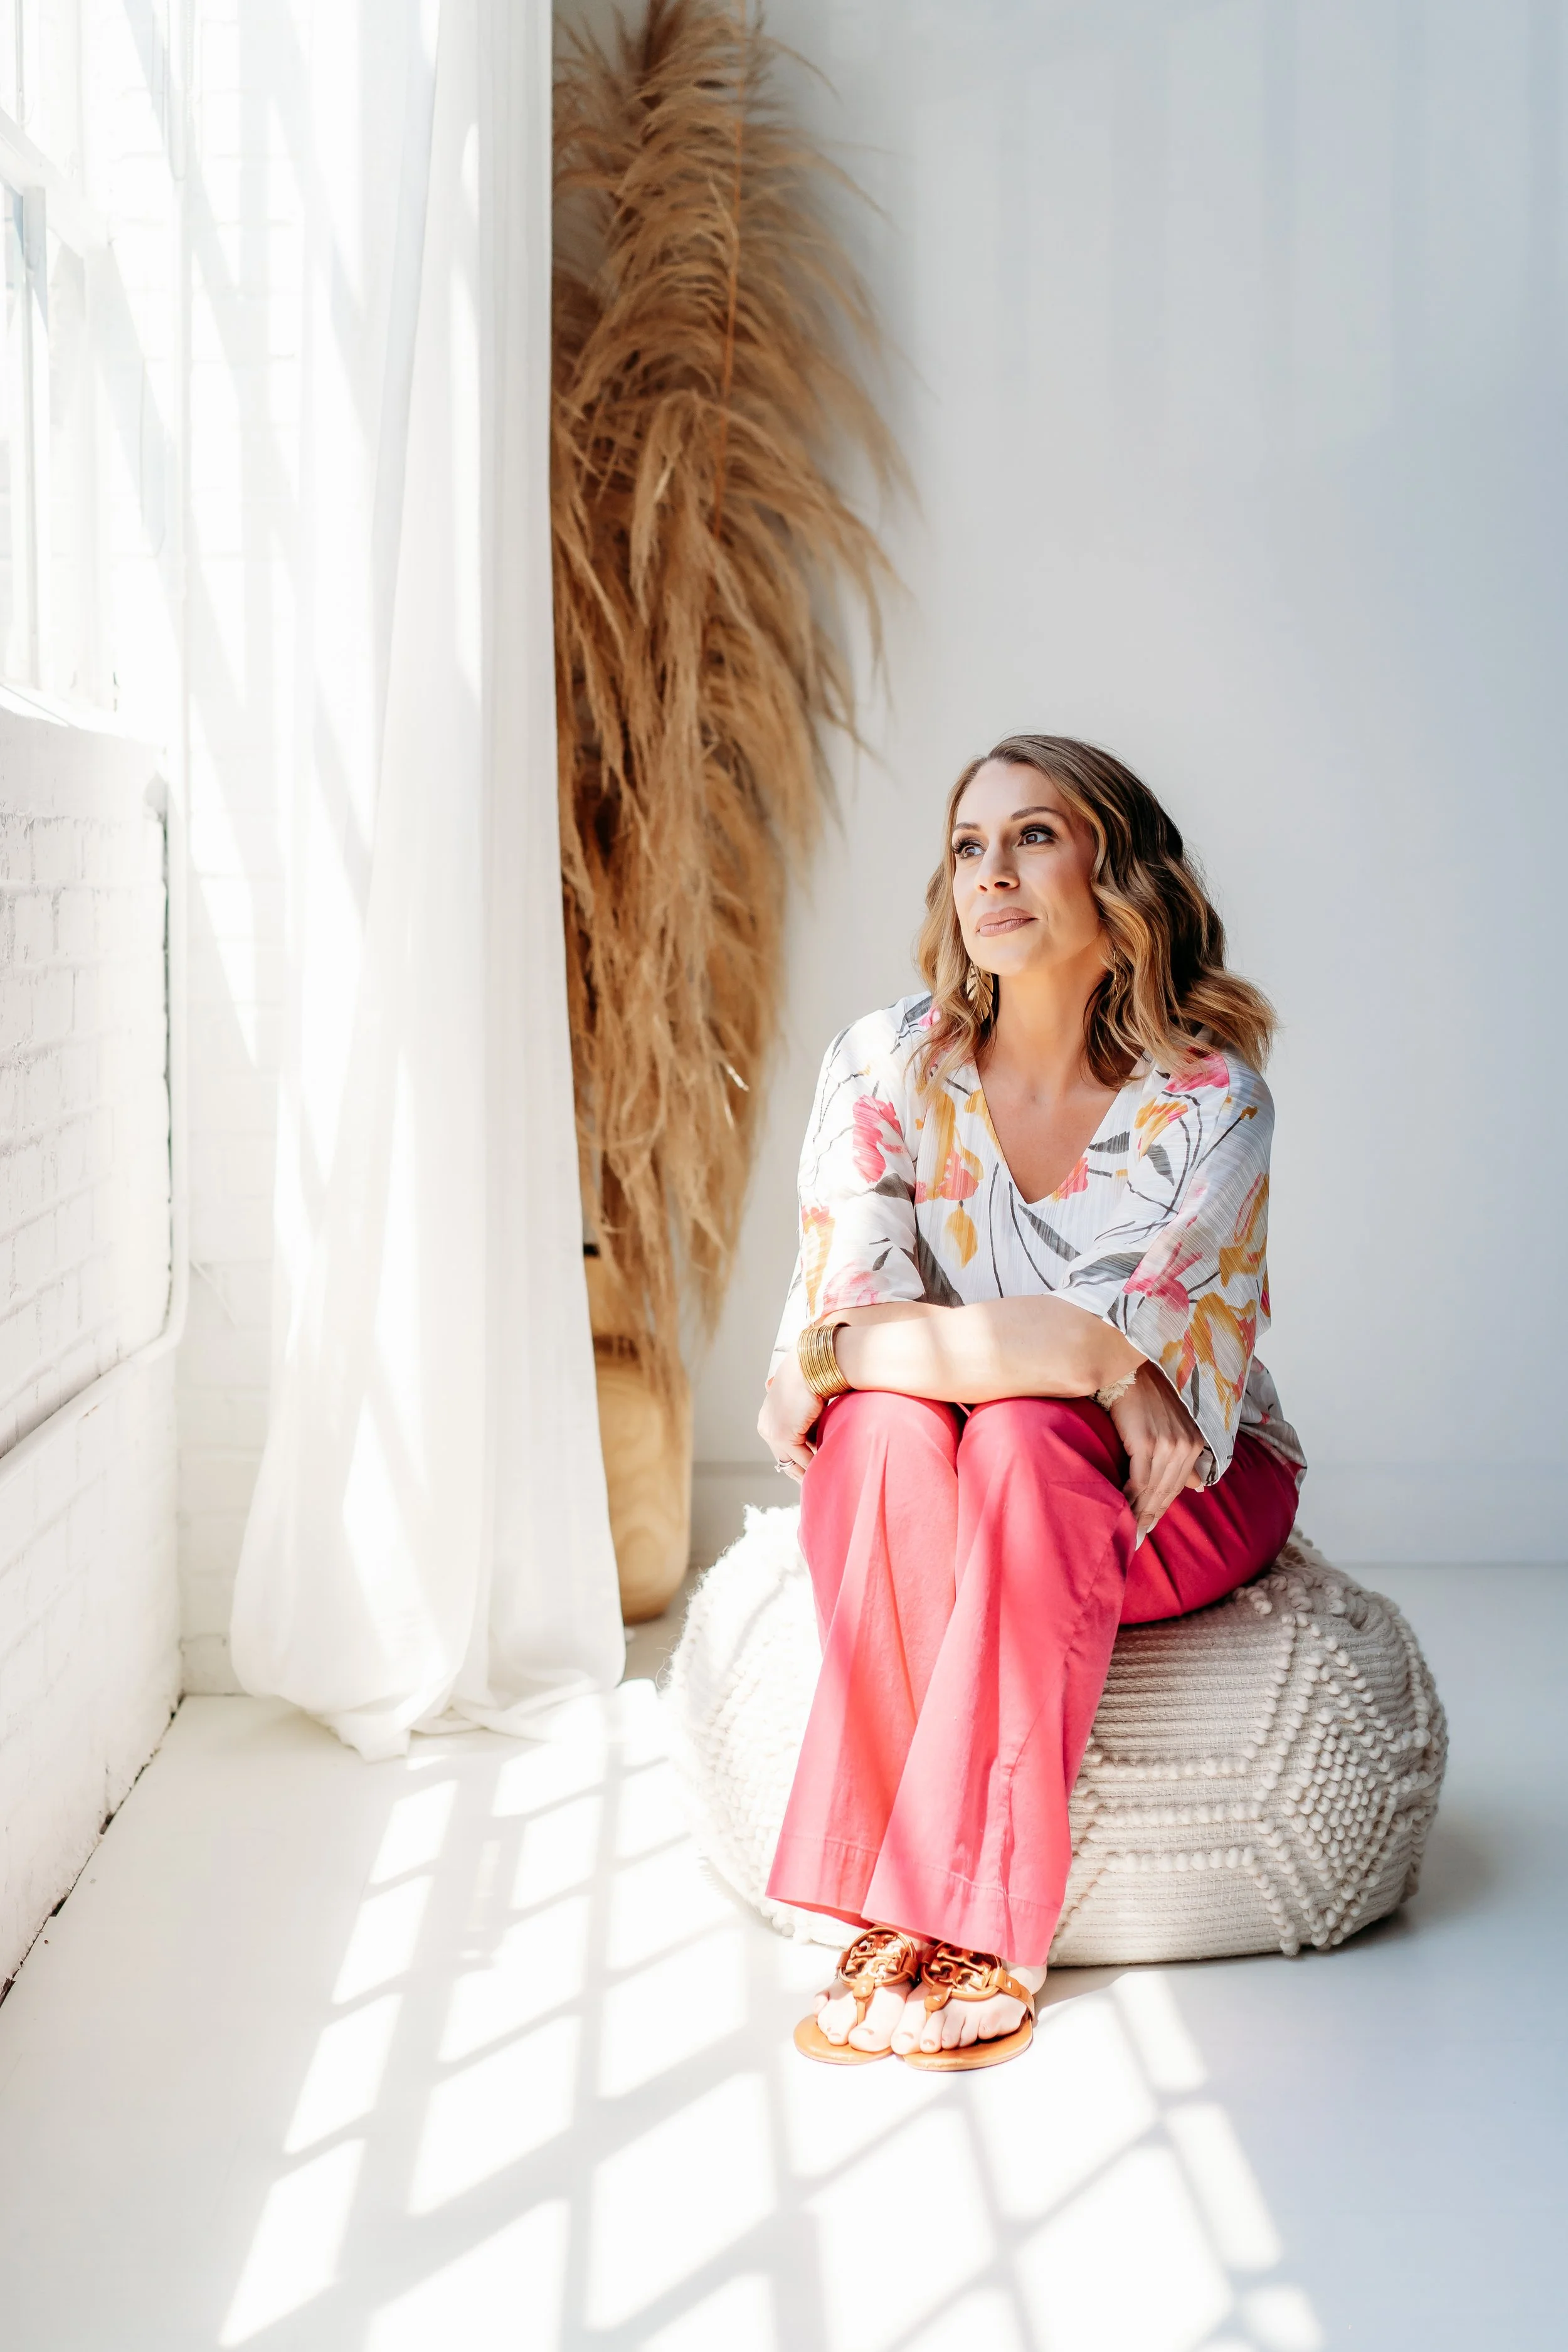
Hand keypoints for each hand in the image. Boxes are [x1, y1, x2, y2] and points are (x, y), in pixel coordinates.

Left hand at [757, 1351, 821, 1480]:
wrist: (811, 1364)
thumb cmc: (813, 1377)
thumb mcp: (805, 1406)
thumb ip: (807, 1424)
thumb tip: (817, 1443)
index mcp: (767, 1418)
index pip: (782, 1448)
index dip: (796, 1461)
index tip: (810, 1471)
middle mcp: (766, 1426)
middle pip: (784, 1458)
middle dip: (800, 1471)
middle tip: (817, 1483)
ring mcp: (772, 1431)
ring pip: (793, 1461)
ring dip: (809, 1470)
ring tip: (825, 1479)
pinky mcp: (783, 1435)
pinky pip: (802, 1457)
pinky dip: (815, 1464)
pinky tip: (827, 1469)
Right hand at [1107, 1362, 1207, 1543]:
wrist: (1128, 1372)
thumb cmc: (1147, 1397)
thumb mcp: (1175, 1426)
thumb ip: (1187, 1458)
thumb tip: (1199, 1487)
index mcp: (1194, 1443)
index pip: (1177, 1485)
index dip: (1162, 1507)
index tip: (1148, 1525)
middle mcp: (1185, 1446)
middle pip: (1166, 1491)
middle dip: (1151, 1516)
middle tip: (1137, 1538)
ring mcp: (1168, 1446)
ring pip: (1152, 1490)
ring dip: (1139, 1512)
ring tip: (1127, 1530)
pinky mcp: (1147, 1444)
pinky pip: (1138, 1481)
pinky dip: (1129, 1498)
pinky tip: (1120, 1509)